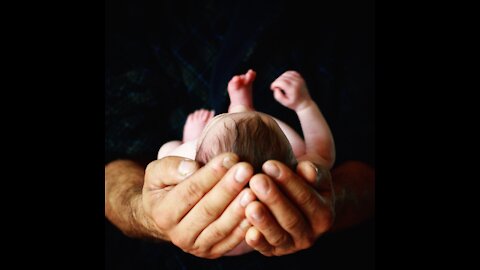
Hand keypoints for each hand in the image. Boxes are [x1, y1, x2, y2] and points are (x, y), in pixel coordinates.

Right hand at [142, 153, 256, 257]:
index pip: (190, 191)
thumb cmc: (165, 187)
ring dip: (239, 209)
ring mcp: (196, 247)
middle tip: (247, 169)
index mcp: (163, 213)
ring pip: (221, 227)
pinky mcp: (213, 252)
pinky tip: (258, 210)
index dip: (211, 174)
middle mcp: (178, 234)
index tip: (230, 157)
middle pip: (208, 210)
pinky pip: (231, 240)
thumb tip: (192, 167)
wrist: (165, 216)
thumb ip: (171, 168)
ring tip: (254, 190)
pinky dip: (245, 227)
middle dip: (229, 188)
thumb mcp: (157, 172)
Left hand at [244, 160, 334, 255]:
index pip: (306, 197)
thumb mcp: (314, 176)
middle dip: (273, 199)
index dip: (288, 181)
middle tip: (256, 180)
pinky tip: (247, 231)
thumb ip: (313, 171)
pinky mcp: (273, 251)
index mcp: (324, 214)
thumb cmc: (302, 183)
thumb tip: (306, 168)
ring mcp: (291, 245)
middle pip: (291, 218)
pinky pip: (265, 248)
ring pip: (278, 235)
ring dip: (264, 221)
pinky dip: (257, 242)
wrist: (295, 204)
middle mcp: (310, 234)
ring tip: (250, 205)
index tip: (270, 164)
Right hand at [270, 71, 311, 110]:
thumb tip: (276, 88)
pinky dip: (286, 74)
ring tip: (280, 84)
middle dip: (276, 81)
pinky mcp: (300, 78)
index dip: (274, 84)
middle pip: (282, 77)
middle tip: (275, 87)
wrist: (305, 103)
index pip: (280, 82)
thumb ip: (278, 96)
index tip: (272, 88)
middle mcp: (296, 83)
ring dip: (281, 77)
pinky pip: (292, 72)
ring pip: (286, 73)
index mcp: (292, 89)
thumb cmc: (294, 104)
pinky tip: (285, 79)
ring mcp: (299, 79)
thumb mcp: (284, 103)